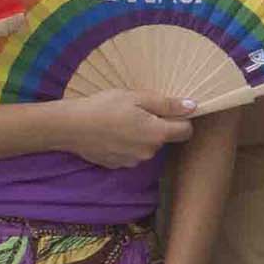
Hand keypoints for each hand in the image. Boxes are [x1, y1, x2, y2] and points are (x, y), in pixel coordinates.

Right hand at [54, 90, 199, 169]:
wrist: (71, 127)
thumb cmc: (104, 107)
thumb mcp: (137, 98)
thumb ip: (167, 104)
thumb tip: (192, 106)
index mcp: (157, 134)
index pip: (186, 131)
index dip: (182, 119)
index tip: (170, 109)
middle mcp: (149, 152)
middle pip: (165, 138)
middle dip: (157, 125)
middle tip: (137, 110)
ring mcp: (133, 161)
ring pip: (147, 146)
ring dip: (141, 135)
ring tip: (121, 120)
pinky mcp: (119, 165)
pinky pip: (131, 153)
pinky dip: (126, 144)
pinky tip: (112, 132)